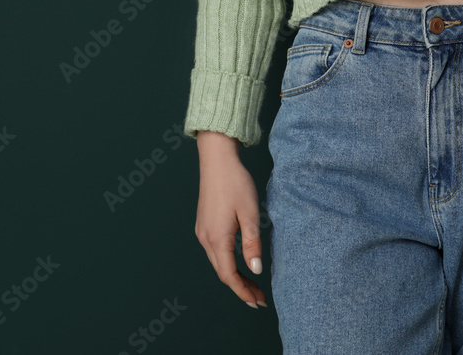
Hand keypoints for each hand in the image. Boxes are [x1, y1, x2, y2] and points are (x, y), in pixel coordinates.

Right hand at [194, 130, 268, 308]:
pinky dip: (228, 262)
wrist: (217, 160)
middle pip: (222, 272)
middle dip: (240, 287)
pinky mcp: (203, 224)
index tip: (258, 302)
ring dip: (234, 275)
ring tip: (253, 283)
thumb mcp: (250, 214)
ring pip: (218, 262)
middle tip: (259, 297)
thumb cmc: (235, 183)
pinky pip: (215, 250)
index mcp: (217, 238)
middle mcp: (205, 238)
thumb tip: (256, 270)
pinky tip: (240, 262)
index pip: (229, 275)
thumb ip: (252, 244)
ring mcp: (202, 231)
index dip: (243, 291)